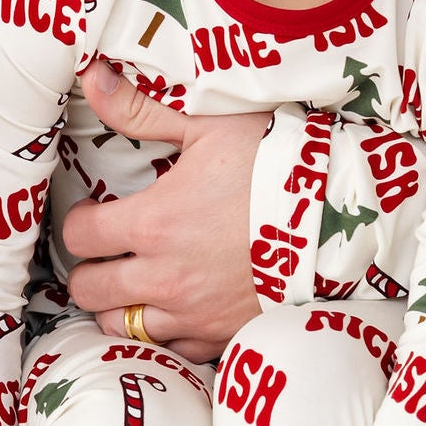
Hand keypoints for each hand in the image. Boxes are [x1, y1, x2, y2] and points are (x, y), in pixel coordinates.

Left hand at [60, 61, 263, 361]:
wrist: (345, 213)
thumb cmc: (277, 163)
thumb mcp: (209, 125)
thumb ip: (141, 109)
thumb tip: (91, 77)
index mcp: (153, 223)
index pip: (79, 236)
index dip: (81, 222)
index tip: (97, 212)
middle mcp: (166, 276)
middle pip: (89, 290)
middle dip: (90, 269)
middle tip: (107, 251)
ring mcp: (195, 312)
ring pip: (123, 326)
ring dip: (121, 304)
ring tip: (136, 280)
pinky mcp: (225, 333)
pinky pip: (175, 348)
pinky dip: (167, 331)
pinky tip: (176, 306)